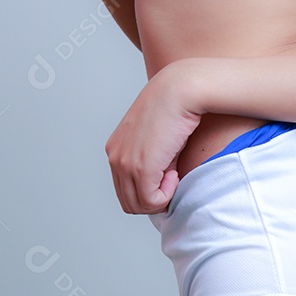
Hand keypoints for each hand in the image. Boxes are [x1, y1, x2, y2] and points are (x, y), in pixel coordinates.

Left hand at [104, 63, 203, 214]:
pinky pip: (152, 201)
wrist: (180, 90)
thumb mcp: (155, 137)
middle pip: (129, 202)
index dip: (148, 188)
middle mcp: (115, 157)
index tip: (166, 172)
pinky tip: (175, 172)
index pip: (125, 189)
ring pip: (139, 205)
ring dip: (160, 197)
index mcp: (116, 149)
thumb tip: (161, 183)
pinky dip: (166, 195)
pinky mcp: (141, 168)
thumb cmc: (174, 108)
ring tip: (174, 172)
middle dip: (153, 198)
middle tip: (171, 177)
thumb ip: (151, 160)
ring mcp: (125, 163)